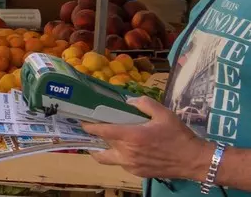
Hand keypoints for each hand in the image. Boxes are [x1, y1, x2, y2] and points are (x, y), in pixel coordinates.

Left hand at [83, 98, 211, 180]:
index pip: (101, 131)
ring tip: (102, 141)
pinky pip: (121, 164)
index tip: (81, 120)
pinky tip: (123, 148)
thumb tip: (128, 101)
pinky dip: (117, 156)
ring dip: (102, 150)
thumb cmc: (179, 135)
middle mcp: (128, 153)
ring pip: (107, 159)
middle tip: (91, 130)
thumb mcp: (163, 113)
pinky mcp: (138, 173)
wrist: (194, 160)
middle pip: (100, 147)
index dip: (88, 126)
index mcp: (132, 136)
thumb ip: (143, 103)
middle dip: (92, 139)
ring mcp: (132, 165)